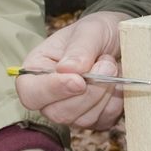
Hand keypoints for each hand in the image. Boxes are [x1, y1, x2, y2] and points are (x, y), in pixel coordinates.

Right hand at [12, 11, 128, 129]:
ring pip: (83, 119)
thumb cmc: (97, 32)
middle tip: (107, 63)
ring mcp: (71, 111)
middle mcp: (49, 96)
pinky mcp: (94, 120)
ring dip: (104, 93)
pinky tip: (116, 82)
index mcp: (36, 70)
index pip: (30, 93)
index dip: (52, 90)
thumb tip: (66, 69)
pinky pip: (104, 119)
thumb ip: (79, 48)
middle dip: (89, 92)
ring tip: (111, 66)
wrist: (120, 40)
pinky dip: (116, 101)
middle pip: (58, 113)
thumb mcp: (90, 30)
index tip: (79, 80)